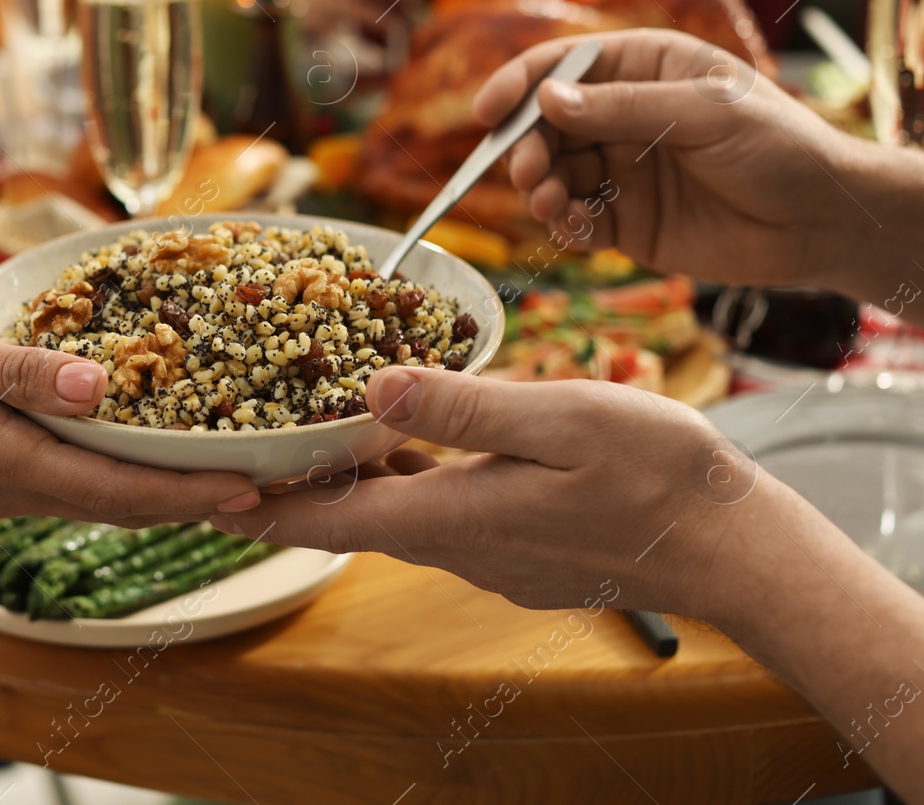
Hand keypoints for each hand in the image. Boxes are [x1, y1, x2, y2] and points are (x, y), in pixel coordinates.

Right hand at [0, 306, 259, 524]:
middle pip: (127, 506)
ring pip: (107, 500)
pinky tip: (155, 450)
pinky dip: (129, 477)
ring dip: (170, 492)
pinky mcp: (0, 475)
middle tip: (273, 483)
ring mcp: (8, 488)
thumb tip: (98, 385)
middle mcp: (17, 487)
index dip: (192, 491)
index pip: (119, 490)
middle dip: (200, 499)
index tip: (255, 487)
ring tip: (231, 469)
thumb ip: (20, 372)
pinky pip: (80, 485)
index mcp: (8, 459)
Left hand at [210, 364, 759, 618]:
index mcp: (453, 517)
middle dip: (294, 487)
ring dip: (350, 478)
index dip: (262, 511)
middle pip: (352, 517)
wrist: (731, 544)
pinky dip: (406, 475)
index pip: (330, 524)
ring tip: (307, 429)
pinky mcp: (516, 543)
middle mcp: (458, 544)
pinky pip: (439, 506)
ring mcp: (489, 550)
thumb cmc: (655, 476)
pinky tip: (406, 438)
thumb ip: (464, 406)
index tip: (205, 497)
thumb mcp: (560, 421)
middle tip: (241, 447)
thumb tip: (372, 387)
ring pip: (395, 510)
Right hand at [474, 30, 870, 290]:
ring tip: (550, 204)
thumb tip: (546, 99)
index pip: (563, 68)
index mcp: (644, 69)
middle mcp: (624, 117)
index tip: (488, 112)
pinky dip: (563, 224)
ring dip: (539, 188)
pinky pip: (574, 220)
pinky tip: (574, 228)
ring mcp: (622, 170)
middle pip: (546, 125)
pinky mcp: (626, 221)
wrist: (821, 222)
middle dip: (527, 147)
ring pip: (553, 174)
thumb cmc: (779, 147)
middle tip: (529, 173)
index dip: (519, 85)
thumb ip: (624, 108)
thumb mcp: (704, 113)